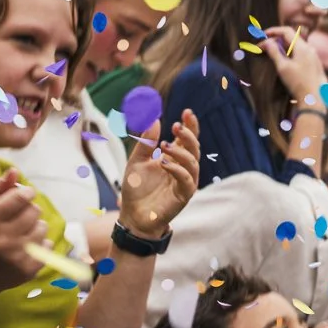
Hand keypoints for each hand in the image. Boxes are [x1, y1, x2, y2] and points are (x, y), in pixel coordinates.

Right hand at [0, 169, 48, 294]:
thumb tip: (14, 172)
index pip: (20, 197)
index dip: (26, 192)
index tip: (24, 194)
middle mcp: (1, 241)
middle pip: (34, 211)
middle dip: (29, 209)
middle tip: (18, 216)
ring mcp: (15, 257)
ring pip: (43, 226)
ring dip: (35, 226)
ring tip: (20, 233)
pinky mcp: (28, 270)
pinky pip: (48, 244)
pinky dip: (40, 243)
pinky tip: (24, 247)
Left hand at [120, 109, 199, 238]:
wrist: (133, 216)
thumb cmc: (136, 189)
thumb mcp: (136, 162)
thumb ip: (146, 143)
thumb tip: (155, 119)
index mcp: (175, 158)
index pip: (187, 139)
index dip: (190, 126)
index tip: (187, 112)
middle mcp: (183, 168)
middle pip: (194, 147)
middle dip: (188, 135)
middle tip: (176, 126)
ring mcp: (185, 181)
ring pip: (193, 162)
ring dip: (180, 151)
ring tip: (164, 145)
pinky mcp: (184, 195)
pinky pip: (187, 179)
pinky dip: (177, 169)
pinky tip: (164, 163)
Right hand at [264, 27, 327, 104]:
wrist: (315, 98)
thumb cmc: (298, 83)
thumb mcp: (283, 67)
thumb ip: (274, 52)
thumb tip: (266, 42)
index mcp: (302, 47)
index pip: (287, 31)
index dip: (273, 31)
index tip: (263, 35)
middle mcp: (310, 48)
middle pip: (291, 38)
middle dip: (276, 40)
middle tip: (263, 47)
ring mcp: (314, 56)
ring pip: (296, 46)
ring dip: (283, 47)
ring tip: (272, 53)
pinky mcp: (315, 63)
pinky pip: (301, 53)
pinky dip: (291, 53)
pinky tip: (284, 61)